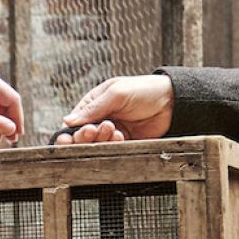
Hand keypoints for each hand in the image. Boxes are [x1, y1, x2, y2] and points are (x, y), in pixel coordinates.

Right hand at [55, 74, 174, 143]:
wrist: (171, 102)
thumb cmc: (143, 90)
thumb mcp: (115, 94)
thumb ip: (92, 108)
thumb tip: (68, 120)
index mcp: (93, 104)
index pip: (74, 122)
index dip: (69, 132)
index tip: (68, 139)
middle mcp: (100, 118)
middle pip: (82, 136)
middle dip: (86, 136)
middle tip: (95, 131)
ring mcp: (112, 131)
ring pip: (96, 144)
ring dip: (101, 140)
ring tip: (113, 129)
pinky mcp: (123, 141)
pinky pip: (111, 148)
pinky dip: (113, 145)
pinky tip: (121, 136)